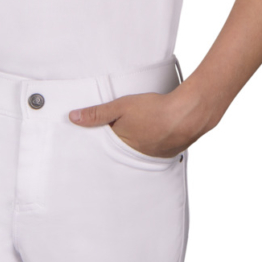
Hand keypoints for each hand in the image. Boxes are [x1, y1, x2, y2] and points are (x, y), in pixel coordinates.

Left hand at [68, 89, 203, 158]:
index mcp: (121, 146)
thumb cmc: (154, 110)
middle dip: (117, 143)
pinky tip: (152, 134)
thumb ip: (97, 113)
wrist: (187, 114)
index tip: (92, 139)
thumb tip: (73, 118)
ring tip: (133, 133)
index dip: (100, 140)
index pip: (105, 147)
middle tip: (114, 134)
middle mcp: (136, 155)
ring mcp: (153, 155)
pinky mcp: (168, 152)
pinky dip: (151, 143)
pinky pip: (154, 150)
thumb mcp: (120, 106)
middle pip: (121, 150)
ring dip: (135, 143)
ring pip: (138, 150)